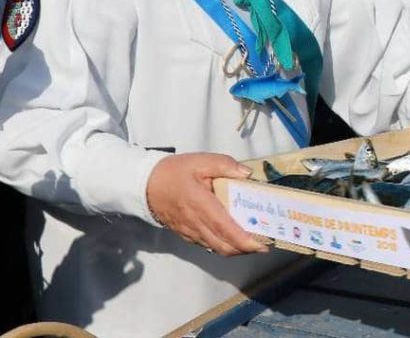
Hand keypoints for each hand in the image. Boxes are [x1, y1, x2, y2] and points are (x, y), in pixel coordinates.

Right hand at [145, 152, 268, 255]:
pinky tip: (233, 238)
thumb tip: (247, 174)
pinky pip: (207, 245)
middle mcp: (195, 223)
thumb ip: (225, 165)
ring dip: (236, 249)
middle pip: (224, 245)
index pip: (225, 228)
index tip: (262, 244)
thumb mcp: (200, 161)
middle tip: (264, 243)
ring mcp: (190, 232)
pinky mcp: (186, 235)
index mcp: (200, 204)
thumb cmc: (175, 172)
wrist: (145, 185)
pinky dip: (223, 245)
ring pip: (216, 248)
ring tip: (253, 242)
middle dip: (246, 249)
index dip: (244, 240)